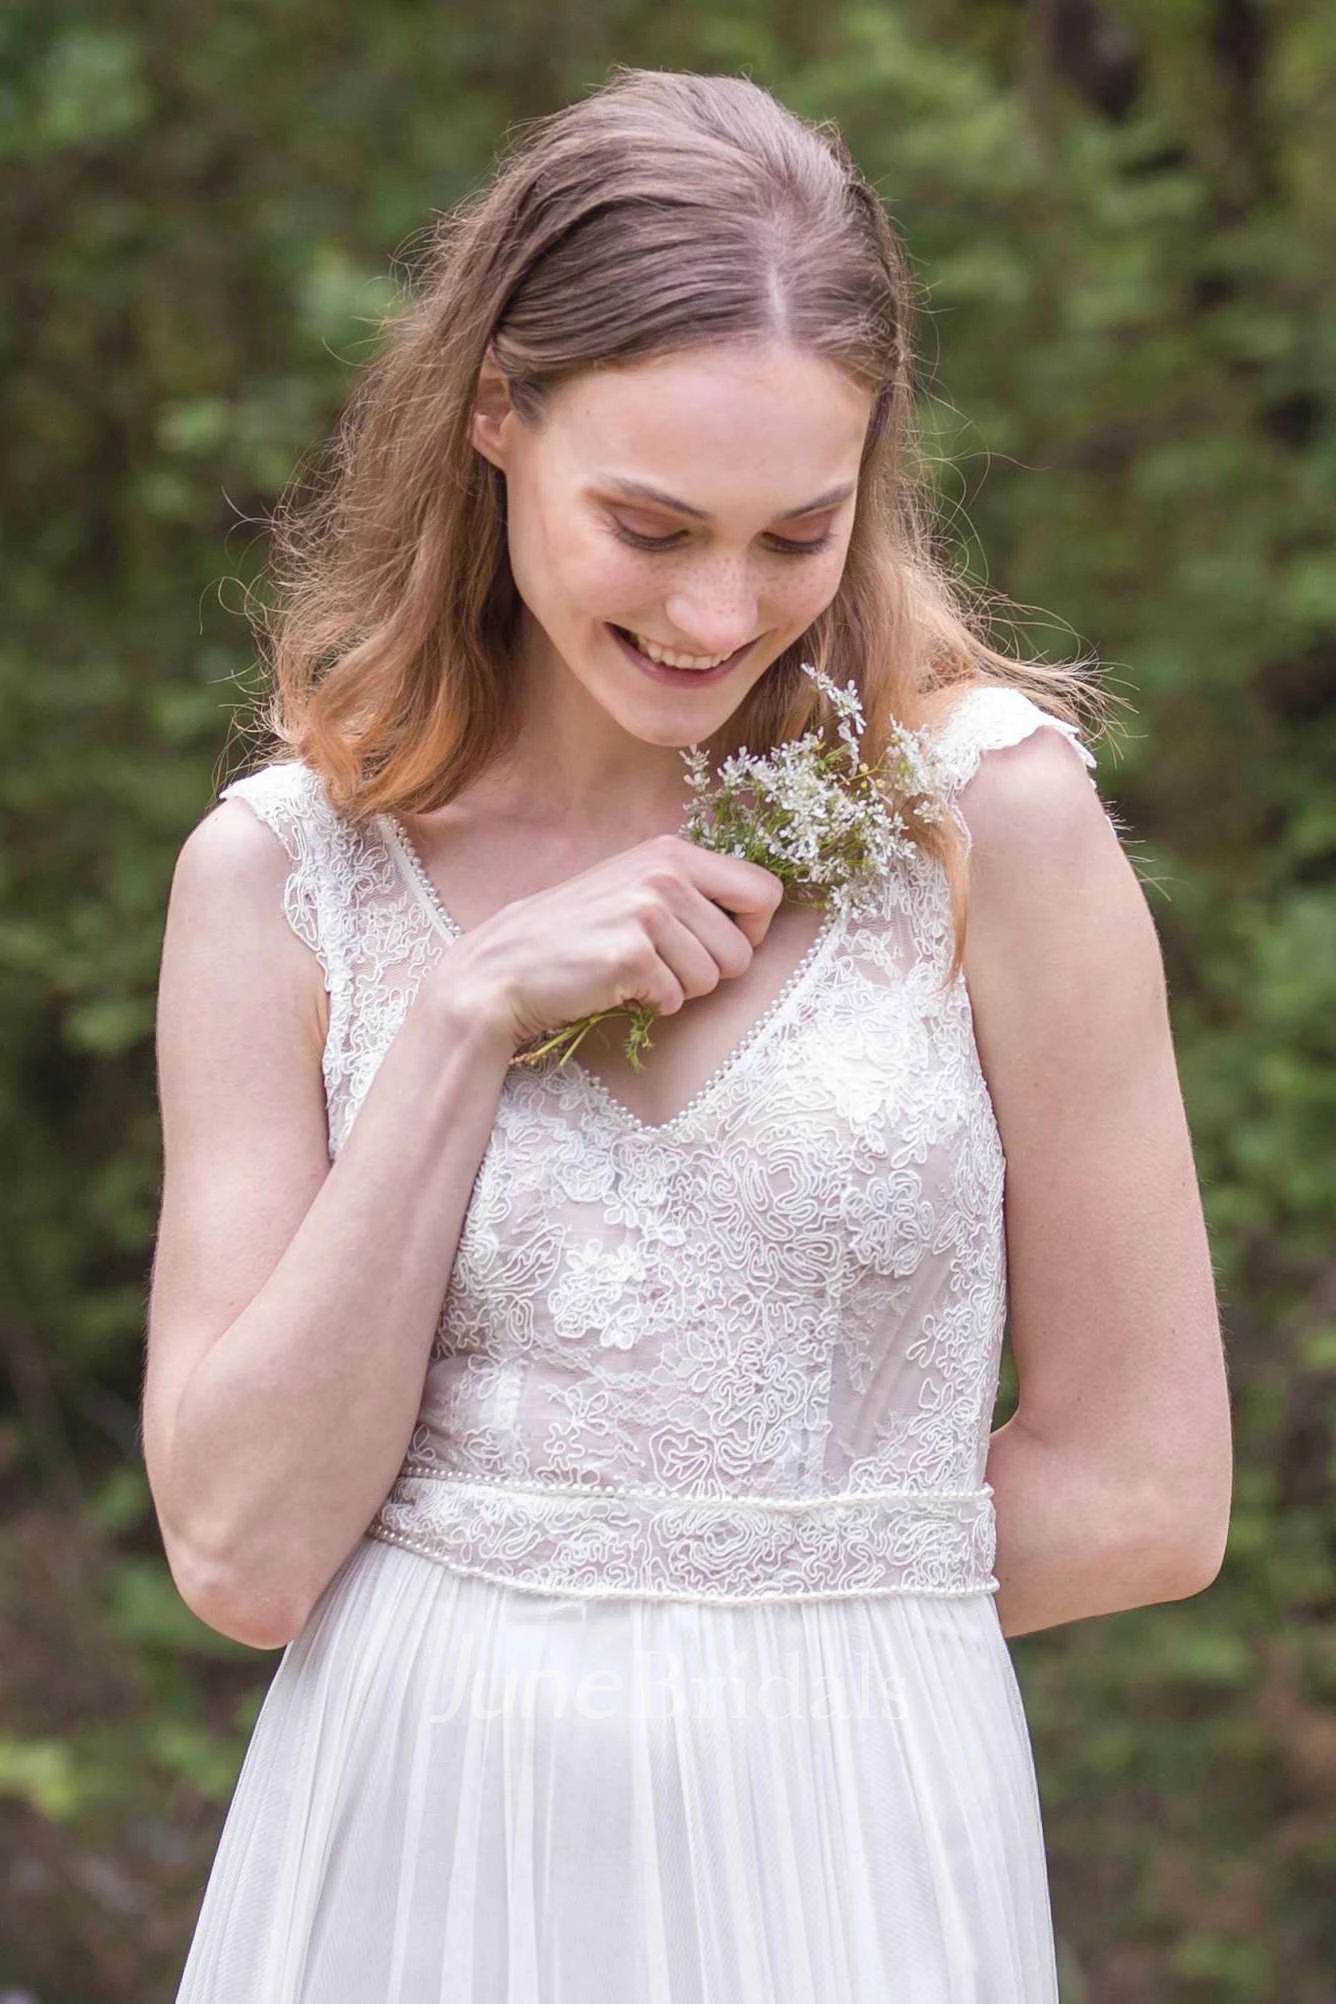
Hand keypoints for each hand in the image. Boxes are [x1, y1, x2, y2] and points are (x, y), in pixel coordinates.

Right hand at [433, 833, 785, 1062]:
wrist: (506, 966)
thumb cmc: (579, 932)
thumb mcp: (635, 886)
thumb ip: (693, 888)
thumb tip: (763, 909)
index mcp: (673, 852)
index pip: (766, 891)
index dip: (751, 929)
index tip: (716, 940)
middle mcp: (665, 874)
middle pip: (744, 950)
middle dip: (710, 971)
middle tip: (662, 963)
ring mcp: (647, 913)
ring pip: (714, 979)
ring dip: (679, 988)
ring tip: (635, 971)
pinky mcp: (631, 955)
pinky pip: (677, 999)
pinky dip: (651, 1003)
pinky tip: (616, 984)